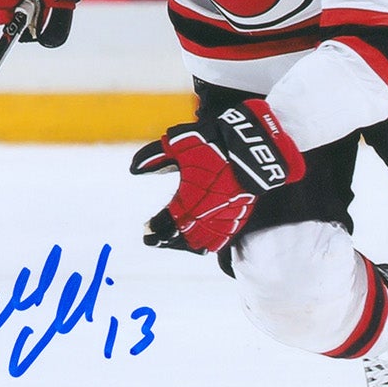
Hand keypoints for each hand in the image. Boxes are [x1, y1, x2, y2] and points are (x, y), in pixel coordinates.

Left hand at [129, 99, 304, 253]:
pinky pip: (219, 241)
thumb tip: (134, 170)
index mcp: (189, 199)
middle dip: (165, 240)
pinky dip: (205, 244)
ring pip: (199, 244)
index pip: (165, 224)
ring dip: (184, 243)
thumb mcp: (179, 144)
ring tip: (174, 239)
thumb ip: (153, 157)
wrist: (253, 145)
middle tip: (154, 239)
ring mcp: (223, 218)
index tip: (146, 229)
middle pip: (180, 238)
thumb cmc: (213, 142)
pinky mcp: (238, 218)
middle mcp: (205, 214)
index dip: (154, 229)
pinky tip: (197, 240)